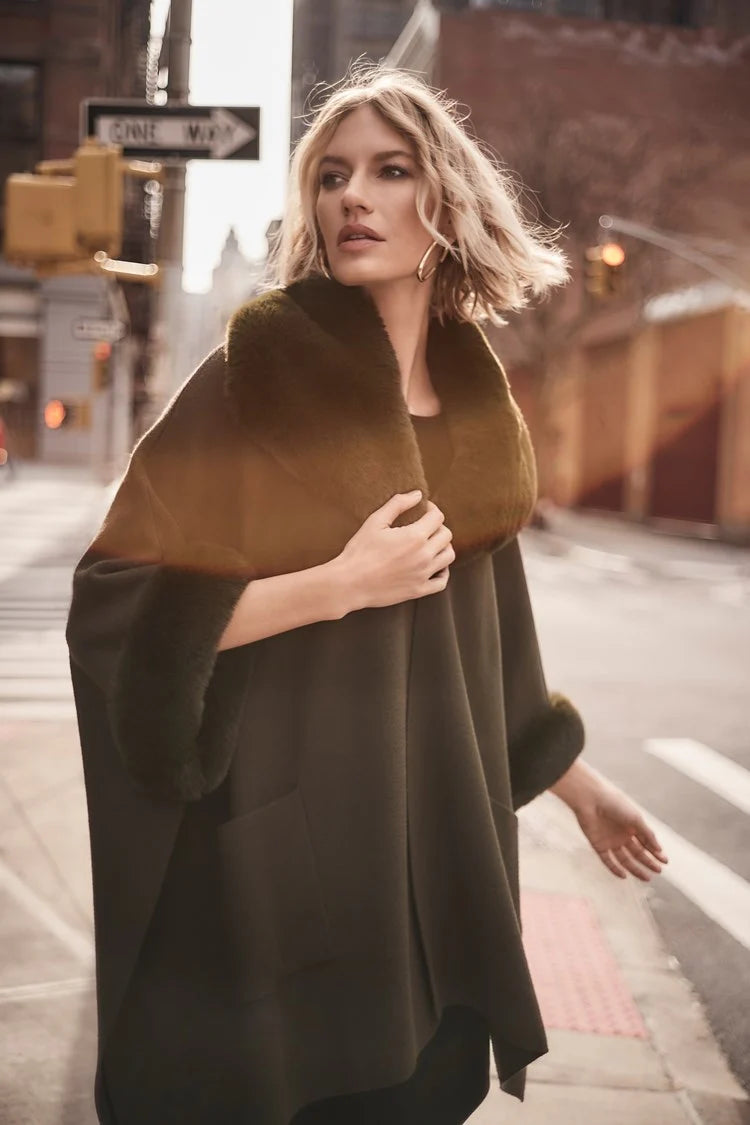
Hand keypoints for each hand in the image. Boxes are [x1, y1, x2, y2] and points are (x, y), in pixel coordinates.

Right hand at [336, 491, 455, 611]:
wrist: (349, 583)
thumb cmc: (359, 551)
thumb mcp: (375, 521)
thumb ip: (398, 504)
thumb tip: (418, 494)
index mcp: (415, 536)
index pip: (438, 517)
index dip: (432, 509)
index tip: (423, 510)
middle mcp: (424, 556)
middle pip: (446, 535)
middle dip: (437, 526)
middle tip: (424, 526)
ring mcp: (423, 575)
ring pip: (448, 556)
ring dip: (442, 546)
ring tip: (429, 544)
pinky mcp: (419, 590)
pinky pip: (442, 581)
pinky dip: (443, 571)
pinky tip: (433, 565)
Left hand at [571, 774, 668, 880]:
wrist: (591, 800)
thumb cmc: (614, 804)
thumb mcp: (635, 818)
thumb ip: (647, 834)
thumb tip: (659, 849)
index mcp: (631, 826)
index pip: (646, 842)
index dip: (655, 852)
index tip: (665, 861)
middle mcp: (621, 835)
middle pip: (637, 852)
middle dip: (648, 862)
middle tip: (658, 871)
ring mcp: (610, 841)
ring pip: (624, 859)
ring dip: (635, 869)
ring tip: (647, 878)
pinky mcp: (598, 845)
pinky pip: (607, 861)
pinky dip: (615, 869)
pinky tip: (624, 876)